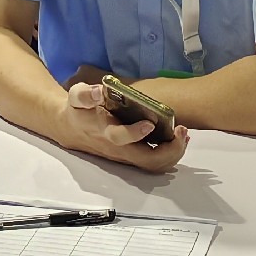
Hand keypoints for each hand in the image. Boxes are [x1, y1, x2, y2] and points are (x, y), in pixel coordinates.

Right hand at [60, 79, 190, 170]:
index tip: (149, 123)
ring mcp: (128, 156)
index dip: (135, 133)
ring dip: (174, 153)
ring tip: (184, 135)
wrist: (71, 130)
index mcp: (105, 132)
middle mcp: (119, 149)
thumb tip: (98, 91)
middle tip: (182, 130)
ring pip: (154, 165)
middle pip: (147, 160)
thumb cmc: (79, 111)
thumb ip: (84, 94)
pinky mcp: (134, 157)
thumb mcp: (75, 96)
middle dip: (169, 149)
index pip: (120, 137)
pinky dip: (171, 153)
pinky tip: (178, 139)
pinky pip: (155, 162)